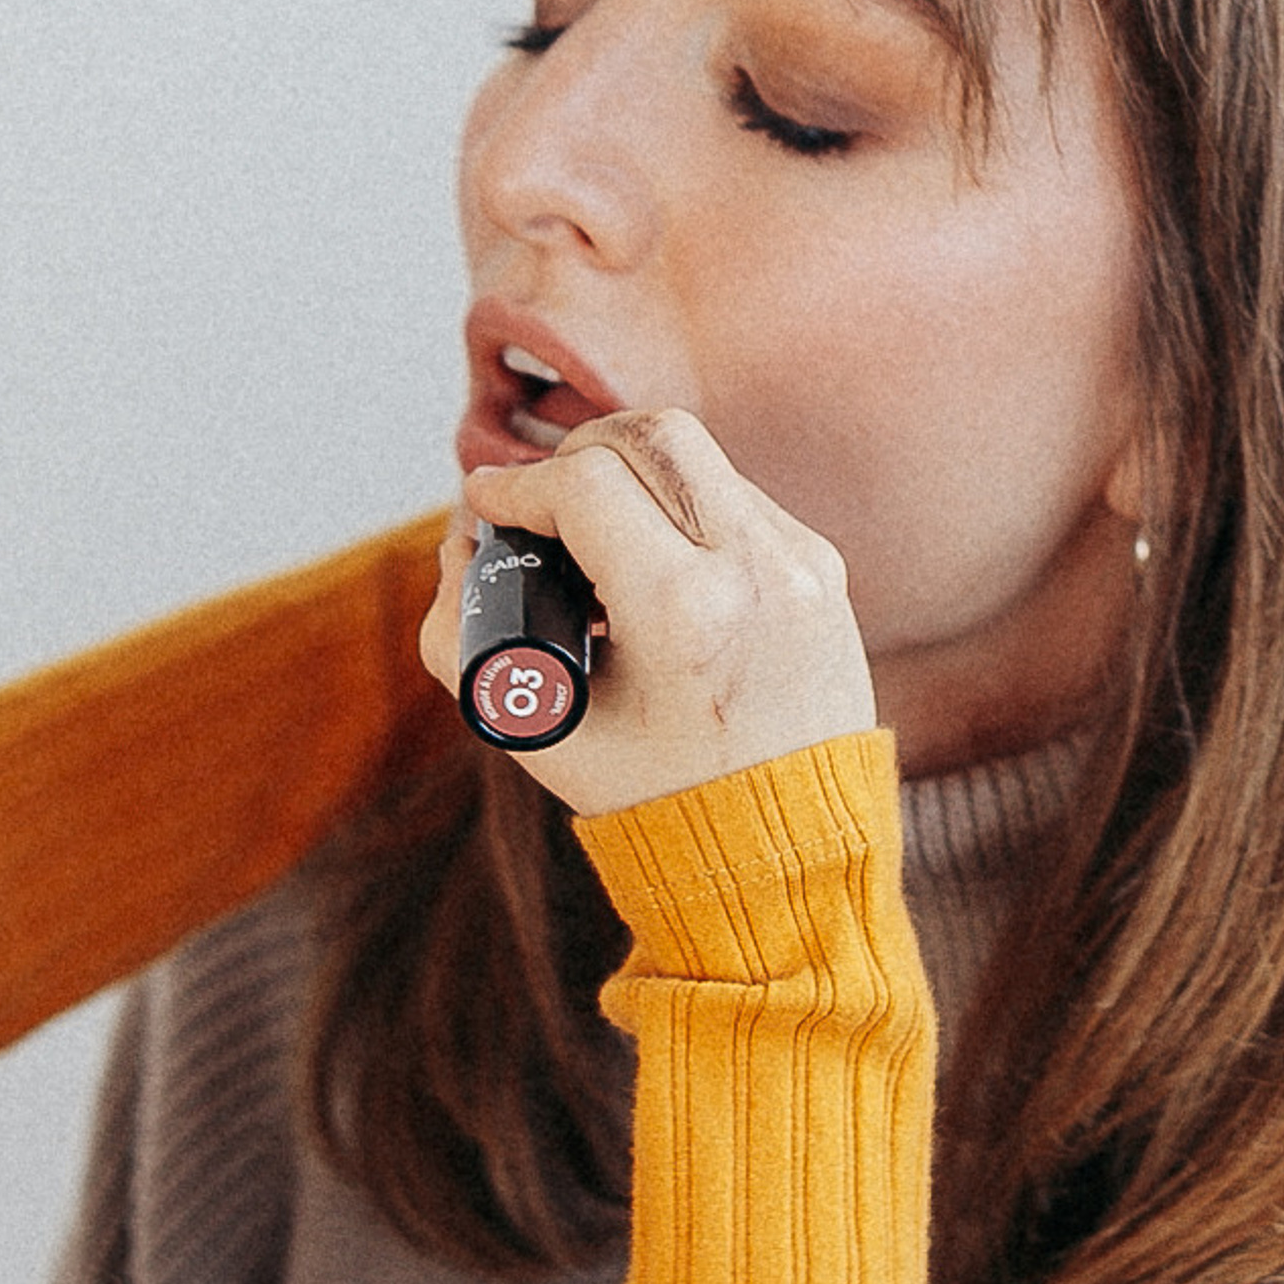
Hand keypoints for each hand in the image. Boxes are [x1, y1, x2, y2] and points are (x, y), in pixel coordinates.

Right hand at [421, 409, 874, 818]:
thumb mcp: (532, 726)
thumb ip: (461, 629)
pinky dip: (678, 511)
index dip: (516, 485)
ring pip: (694, 456)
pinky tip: (653, 566)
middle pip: (648, 434)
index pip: (583, 484)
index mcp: (687, 614)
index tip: (486, 505)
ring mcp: (801, 563)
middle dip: (575, 453)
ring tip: (593, 542)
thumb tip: (462, 538)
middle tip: (541, 504)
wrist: (785, 848)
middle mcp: (758, 572)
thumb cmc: (654, 795)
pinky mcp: (822, 564)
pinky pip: (734, 496)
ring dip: (628, 479)